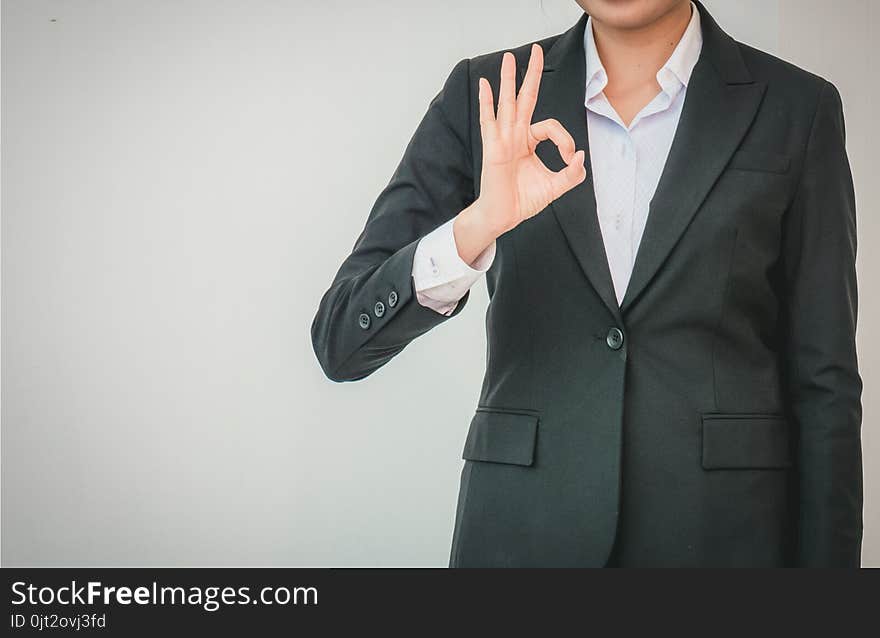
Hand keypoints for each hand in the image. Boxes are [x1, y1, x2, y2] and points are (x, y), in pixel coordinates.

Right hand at [476, 44, 585, 234]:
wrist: (504, 216)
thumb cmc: (523, 201)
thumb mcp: (556, 187)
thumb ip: (572, 174)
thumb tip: (581, 156)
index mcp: (529, 142)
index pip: (550, 127)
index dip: (566, 139)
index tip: (571, 159)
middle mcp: (515, 136)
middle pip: (525, 98)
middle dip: (531, 74)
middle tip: (536, 49)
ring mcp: (502, 140)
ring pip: (507, 103)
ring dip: (508, 79)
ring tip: (509, 58)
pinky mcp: (493, 148)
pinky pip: (488, 121)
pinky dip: (485, 102)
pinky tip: (483, 84)